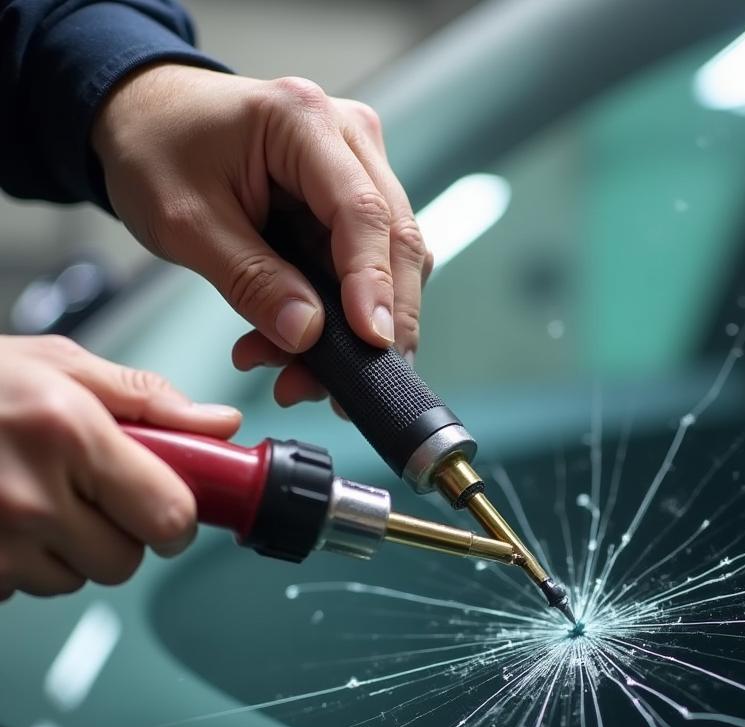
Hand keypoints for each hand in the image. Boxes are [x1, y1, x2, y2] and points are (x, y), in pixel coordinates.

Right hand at [0, 334, 240, 599]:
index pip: (168, 516)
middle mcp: (29, 495)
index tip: (167, 507)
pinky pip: (21, 589)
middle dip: (119, 533)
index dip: (176, 517)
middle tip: (88, 495)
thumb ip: (148, 400)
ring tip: (30, 499)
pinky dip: (19, 563)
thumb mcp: (60, 366)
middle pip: (125, 560)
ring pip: (73, 580)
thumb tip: (220, 427)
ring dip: (66, 551)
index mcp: (68, 433)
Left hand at [91, 64, 431, 408]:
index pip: (363, 212)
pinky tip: (294, 348)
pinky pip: (365, 269)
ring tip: (295, 377)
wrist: (147, 118)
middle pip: (395, 241)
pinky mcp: (353, 202)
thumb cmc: (155, 150)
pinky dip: (338, 318)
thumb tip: (308, 335)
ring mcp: (358, 169)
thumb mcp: (184, 222)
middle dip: (377, 322)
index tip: (372, 342)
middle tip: (342, 388)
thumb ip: (250, 279)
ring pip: (389, 264)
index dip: (374, 284)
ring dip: (353, 330)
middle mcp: (349, 138)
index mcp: (304, 121)